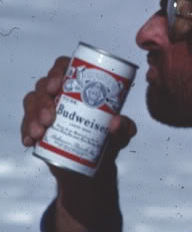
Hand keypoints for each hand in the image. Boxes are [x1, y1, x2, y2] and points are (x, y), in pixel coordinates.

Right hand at [21, 57, 136, 231]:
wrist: (94, 164)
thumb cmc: (108, 139)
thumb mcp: (121, 135)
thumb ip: (125, 129)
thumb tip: (117, 122)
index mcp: (80, 86)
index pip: (65, 67)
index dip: (58, 71)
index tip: (58, 86)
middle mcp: (61, 93)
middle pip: (44, 86)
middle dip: (44, 100)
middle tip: (50, 117)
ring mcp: (46, 108)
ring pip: (32, 102)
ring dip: (32, 116)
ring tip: (40, 132)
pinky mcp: (36, 124)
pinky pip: (26, 122)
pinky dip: (26, 130)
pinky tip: (29, 140)